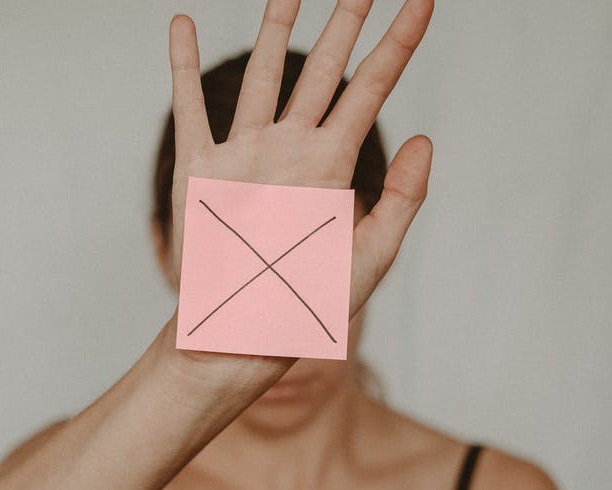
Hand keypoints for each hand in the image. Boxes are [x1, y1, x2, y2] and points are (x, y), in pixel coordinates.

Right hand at [160, 0, 433, 375]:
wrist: (240, 336)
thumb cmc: (307, 306)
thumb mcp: (371, 258)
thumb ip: (403, 198)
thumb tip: (429, 137)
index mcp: (334, 165)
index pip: (373, 87)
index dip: (399, 41)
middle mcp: (291, 148)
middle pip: (321, 66)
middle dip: (344, 18)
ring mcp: (244, 153)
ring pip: (260, 73)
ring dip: (271, 27)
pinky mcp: (199, 168)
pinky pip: (190, 106)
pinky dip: (181, 65)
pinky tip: (182, 23)